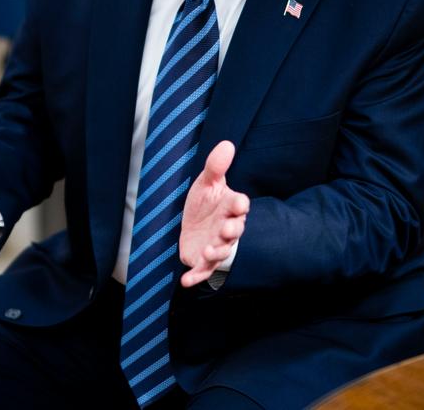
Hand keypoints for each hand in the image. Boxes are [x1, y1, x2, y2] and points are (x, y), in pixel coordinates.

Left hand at [179, 140, 249, 287]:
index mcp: (230, 208)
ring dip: (216, 252)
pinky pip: (202, 271)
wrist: (194, 224)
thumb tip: (226, 143)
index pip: (239, 206)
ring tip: (209, 250)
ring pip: (221, 252)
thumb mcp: (207, 183)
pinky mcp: (203, 260)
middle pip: (234, 231)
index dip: (239, 205)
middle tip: (227, 230)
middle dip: (232, 232)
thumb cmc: (206, 203)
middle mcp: (227, 229)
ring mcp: (216, 245)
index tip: (238, 202)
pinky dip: (195, 277)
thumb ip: (216, 166)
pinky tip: (185, 281)